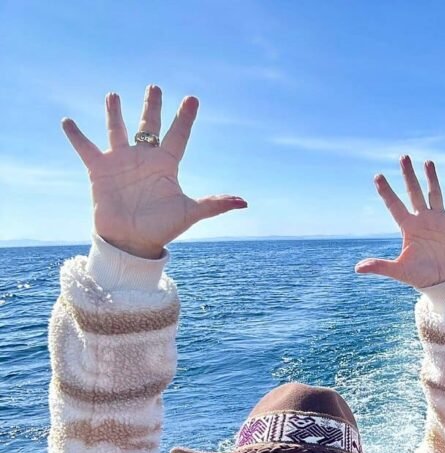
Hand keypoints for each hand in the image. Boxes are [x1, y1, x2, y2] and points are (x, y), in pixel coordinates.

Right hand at [62, 85, 245, 258]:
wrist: (132, 241)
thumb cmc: (162, 227)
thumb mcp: (189, 213)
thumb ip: (214, 204)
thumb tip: (243, 202)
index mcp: (166, 165)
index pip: (178, 135)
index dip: (185, 118)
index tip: (192, 99)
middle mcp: (144, 159)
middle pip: (148, 126)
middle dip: (152, 107)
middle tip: (154, 87)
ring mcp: (121, 161)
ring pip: (117, 130)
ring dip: (114, 113)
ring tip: (113, 95)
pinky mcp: (99, 169)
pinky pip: (85, 148)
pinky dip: (76, 136)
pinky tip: (68, 122)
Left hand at [355, 156, 444, 287]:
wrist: (444, 282)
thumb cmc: (421, 276)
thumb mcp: (400, 270)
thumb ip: (380, 266)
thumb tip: (357, 269)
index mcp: (408, 227)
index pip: (394, 205)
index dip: (386, 191)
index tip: (378, 176)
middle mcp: (422, 219)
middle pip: (414, 192)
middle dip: (409, 175)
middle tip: (403, 157)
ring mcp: (439, 220)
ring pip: (434, 194)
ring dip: (432, 178)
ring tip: (428, 162)